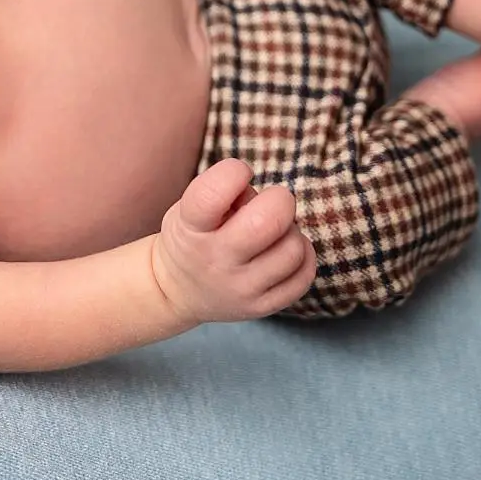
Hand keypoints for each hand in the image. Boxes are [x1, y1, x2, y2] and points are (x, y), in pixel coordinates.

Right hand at [150, 159, 316, 322]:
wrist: (177, 291)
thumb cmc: (192, 235)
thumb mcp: (188, 208)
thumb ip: (224, 193)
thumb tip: (265, 196)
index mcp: (191, 228)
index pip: (212, 195)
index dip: (234, 172)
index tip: (239, 173)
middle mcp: (216, 261)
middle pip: (267, 222)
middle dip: (279, 200)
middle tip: (271, 202)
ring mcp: (241, 289)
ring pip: (293, 249)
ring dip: (291, 231)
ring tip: (275, 232)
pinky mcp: (262, 307)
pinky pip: (304, 276)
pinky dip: (303, 256)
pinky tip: (284, 250)